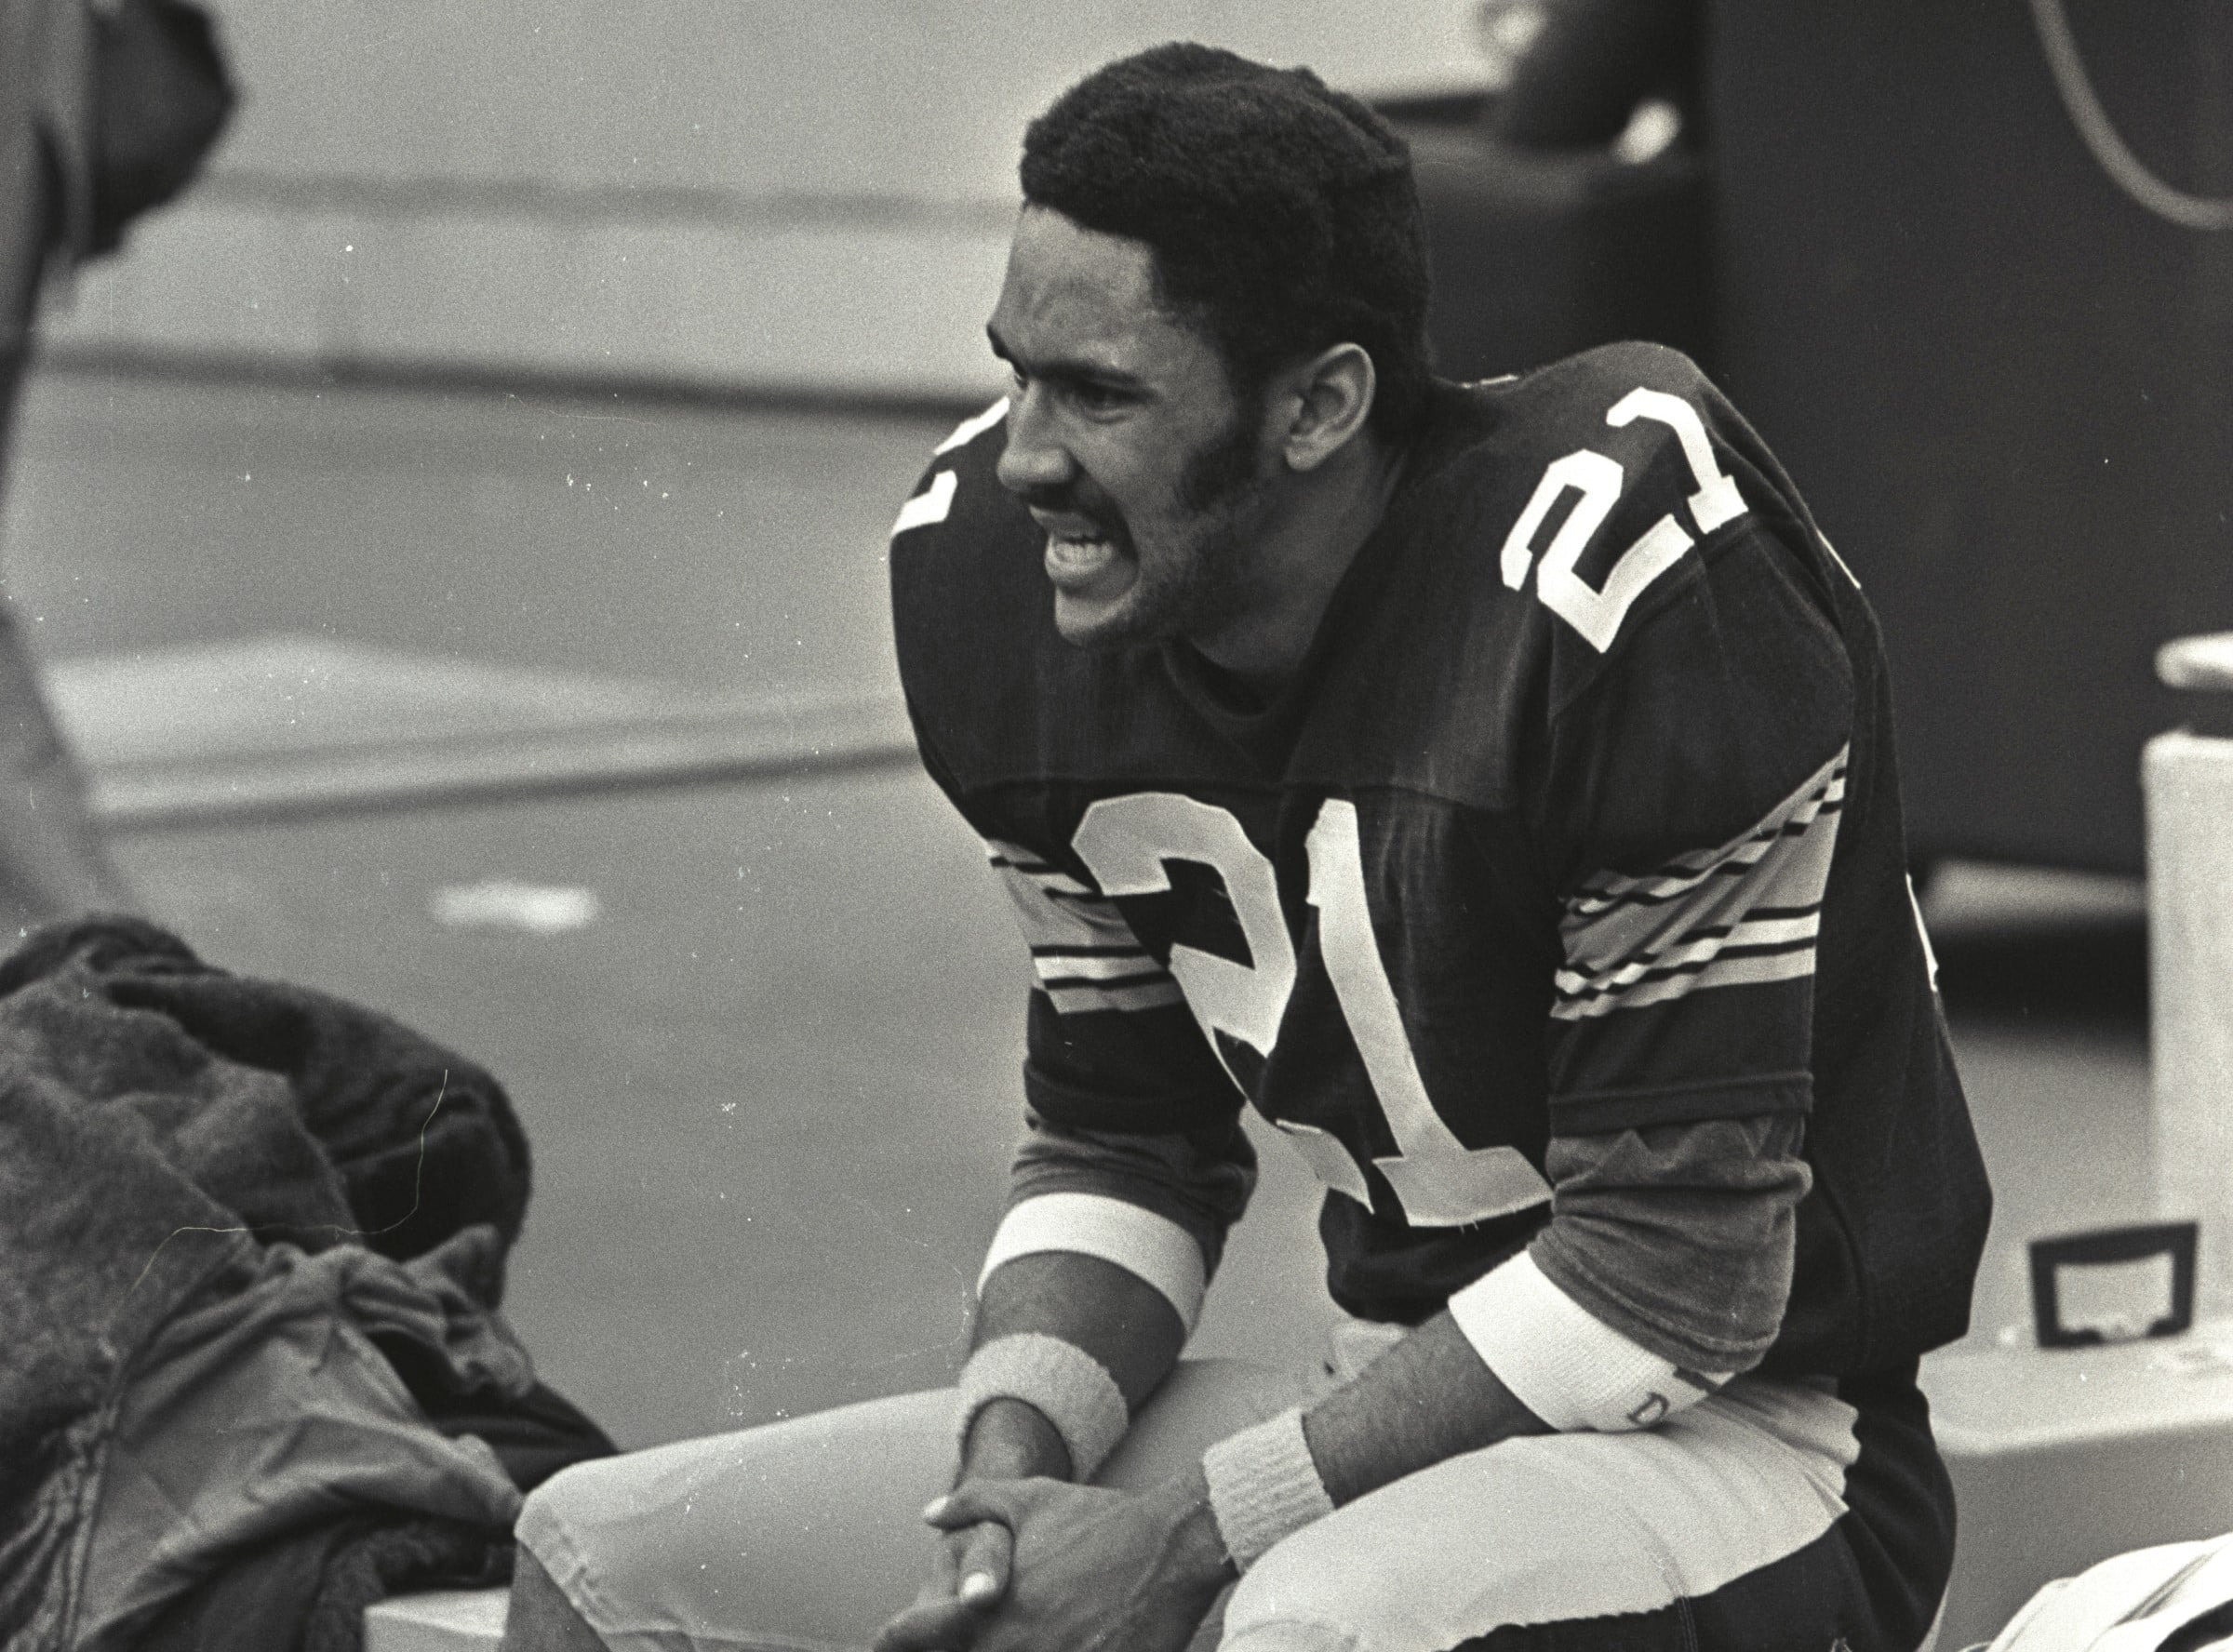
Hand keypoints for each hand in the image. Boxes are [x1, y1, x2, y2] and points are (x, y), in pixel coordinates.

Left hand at [871, 1474, 1232, 1651]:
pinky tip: (1058, 1645)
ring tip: (1020, 1639)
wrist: (1171, 1548)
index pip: (910, 1638)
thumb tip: (929, 1516)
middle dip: (951, 1649)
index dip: (893, 1640)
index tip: (885, 1641)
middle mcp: (1007, 1649)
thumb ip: (971, 1504)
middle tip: (964, 1635)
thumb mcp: (1029, 1499)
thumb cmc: (1098, 1522)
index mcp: (981, 1613)